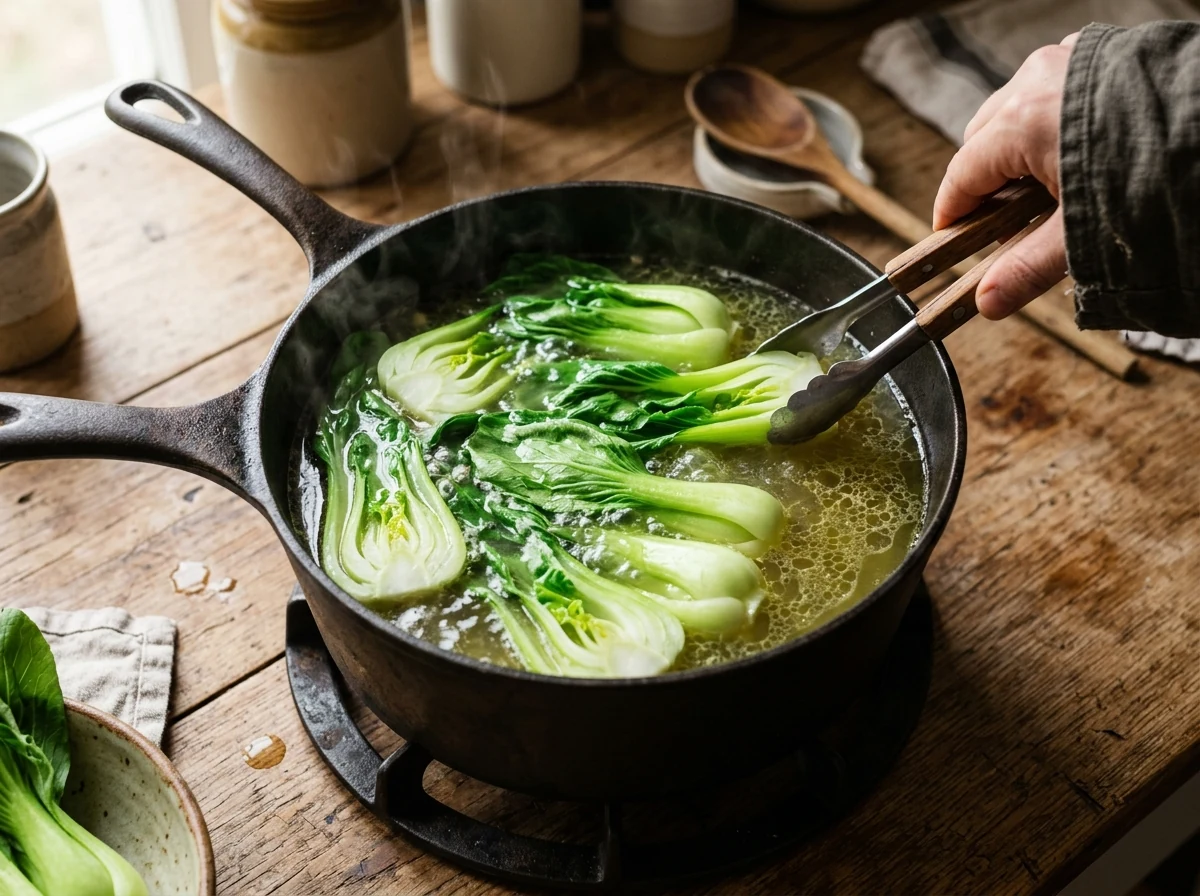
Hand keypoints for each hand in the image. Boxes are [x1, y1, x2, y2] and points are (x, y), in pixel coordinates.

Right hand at [933, 34, 1078, 319]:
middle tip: (1010, 226)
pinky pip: (1052, 92)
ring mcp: (1067, 62)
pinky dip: (1051, 125)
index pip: (961, 176)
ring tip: (1049, 193)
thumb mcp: (1081, 235)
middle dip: (987, 184)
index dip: (953, 215)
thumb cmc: (1155, 177)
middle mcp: (1036, 81)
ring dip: (1019, 154)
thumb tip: (986, 303)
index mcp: (1020, 122)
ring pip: (1014, 114)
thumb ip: (1026, 268)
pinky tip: (1077, 157)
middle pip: (982, 141)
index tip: (954, 242)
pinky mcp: (1096, 56)